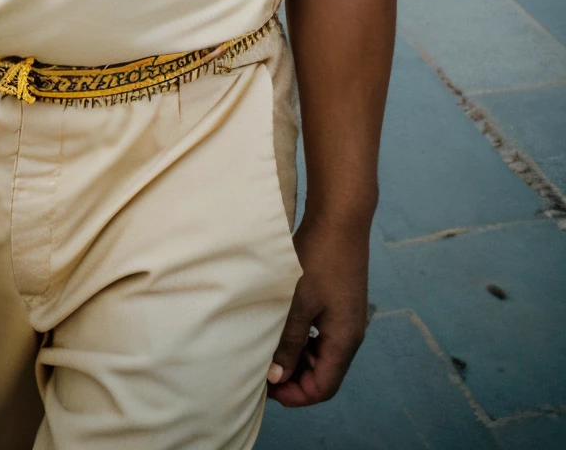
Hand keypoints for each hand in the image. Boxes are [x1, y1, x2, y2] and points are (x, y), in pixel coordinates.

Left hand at [267, 217, 369, 406]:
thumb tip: (277, 377)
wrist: (340, 219)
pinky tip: (284, 329)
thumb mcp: (298, 303)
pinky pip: (324, 336)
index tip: (266, 389)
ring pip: (323, 355)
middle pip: (324, 375)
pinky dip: (305, 341)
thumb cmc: (318, 259)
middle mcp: (351, 335)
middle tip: (263, 371)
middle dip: (295, 379)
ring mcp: (347, 318)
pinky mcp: (341, 304)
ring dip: (299, 360)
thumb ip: (288, 342)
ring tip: (270, 351)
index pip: (322, 388)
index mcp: (344, 340)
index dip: (295, 395)